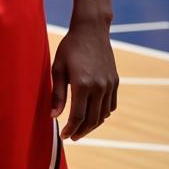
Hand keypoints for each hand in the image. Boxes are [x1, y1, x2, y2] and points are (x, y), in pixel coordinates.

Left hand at [51, 21, 118, 140]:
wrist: (91, 31)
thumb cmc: (70, 48)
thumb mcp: (58, 68)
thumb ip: (56, 93)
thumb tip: (53, 116)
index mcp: (82, 85)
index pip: (78, 116)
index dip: (70, 129)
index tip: (63, 136)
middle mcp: (99, 88)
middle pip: (92, 120)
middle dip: (81, 131)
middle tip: (71, 137)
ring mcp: (110, 85)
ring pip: (103, 115)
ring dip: (92, 125)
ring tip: (80, 128)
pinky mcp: (115, 82)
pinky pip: (111, 105)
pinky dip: (102, 114)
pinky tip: (92, 114)